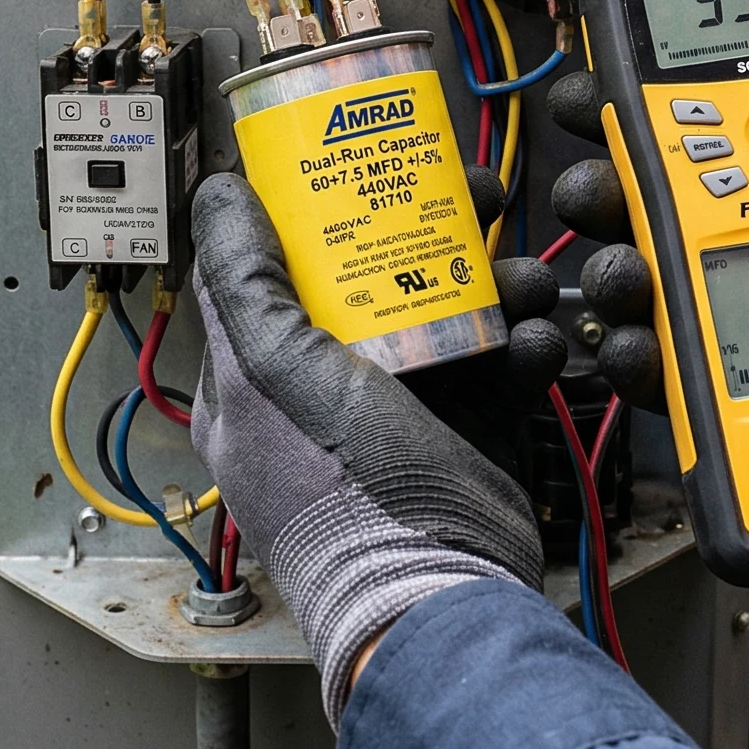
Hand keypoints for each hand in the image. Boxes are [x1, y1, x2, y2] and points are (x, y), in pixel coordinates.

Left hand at [190, 172, 548, 725]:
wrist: (440, 591)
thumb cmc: (341, 496)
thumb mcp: (274, 368)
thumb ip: (242, 280)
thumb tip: (215, 192)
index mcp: (257, 377)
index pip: (272, 266)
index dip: (315, 205)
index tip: (359, 157)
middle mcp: (325, 389)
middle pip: (373, 273)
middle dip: (428, 228)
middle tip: (472, 194)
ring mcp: (399, 410)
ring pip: (447, 309)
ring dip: (492, 279)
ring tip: (518, 274)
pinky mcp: (466, 430)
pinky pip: (497, 360)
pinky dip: (522, 341)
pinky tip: (533, 335)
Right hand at [541, 0, 748, 542]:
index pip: (708, 123)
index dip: (641, 97)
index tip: (601, 80)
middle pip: (650, 201)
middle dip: (602, 182)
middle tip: (598, 181)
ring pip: (648, 282)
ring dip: (615, 270)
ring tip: (629, 270)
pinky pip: (674, 375)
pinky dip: (643, 361)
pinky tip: (647, 347)